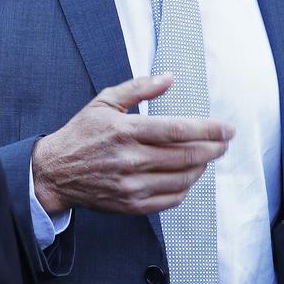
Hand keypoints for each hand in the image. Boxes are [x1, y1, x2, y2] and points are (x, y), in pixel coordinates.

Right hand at [32, 75, 233, 216]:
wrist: (55, 172)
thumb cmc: (81, 134)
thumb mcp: (104, 102)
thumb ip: (138, 89)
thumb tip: (169, 78)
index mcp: (125, 131)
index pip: (178, 130)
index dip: (209, 129)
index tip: (227, 128)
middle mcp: (130, 160)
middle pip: (186, 156)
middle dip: (213, 148)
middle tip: (224, 143)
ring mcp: (132, 185)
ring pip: (182, 178)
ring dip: (202, 167)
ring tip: (208, 156)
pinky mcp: (131, 204)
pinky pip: (171, 199)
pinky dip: (186, 187)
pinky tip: (188, 175)